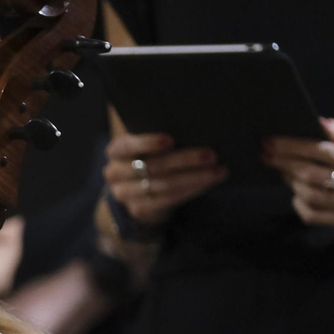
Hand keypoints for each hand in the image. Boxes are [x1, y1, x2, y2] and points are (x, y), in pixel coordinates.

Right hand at [104, 132, 226, 225]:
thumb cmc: (150, 157)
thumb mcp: (148, 145)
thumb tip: (194, 123)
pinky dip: (192, 190)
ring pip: (164, 185)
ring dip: (195, 178)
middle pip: (152, 166)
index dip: (147, 143)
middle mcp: (115, 173)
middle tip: (211, 155)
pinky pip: (169, 200)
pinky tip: (209, 183)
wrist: (138, 192)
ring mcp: (125, 194)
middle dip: (185, 160)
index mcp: (116, 151)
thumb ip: (161, 137)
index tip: (170, 140)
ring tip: (218, 171)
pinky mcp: (140, 209)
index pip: (127, 145)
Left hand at [263, 117, 333, 226]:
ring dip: (291, 182)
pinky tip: (296, 194)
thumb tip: (315, 121)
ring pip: (310, 195)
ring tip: (282, 172)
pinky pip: (313, 215)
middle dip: (284, 164)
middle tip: (265, 156)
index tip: (270, 142)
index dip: (293, 147)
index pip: (321, 151)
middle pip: (312, 174)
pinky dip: (299, 204)